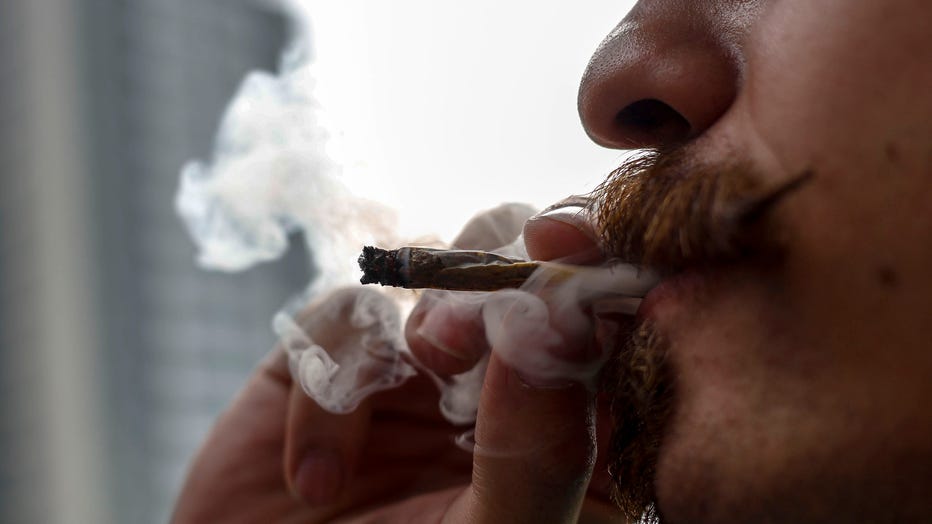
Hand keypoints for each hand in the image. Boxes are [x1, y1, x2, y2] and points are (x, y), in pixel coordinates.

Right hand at [172, 202, 626, 522]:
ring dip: (436, 315)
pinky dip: (329, 391)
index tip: (576, 250)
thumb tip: (566, 322)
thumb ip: (545, 449)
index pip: (617, 322)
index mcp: (573, 427)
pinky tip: (319, 479)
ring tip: (428, 367)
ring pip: (451, 265)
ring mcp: (424, 363)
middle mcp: (505, 382)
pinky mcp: (343, 355)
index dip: (606, 267)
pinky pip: (344, 313)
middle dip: (513, 277)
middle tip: (496, 310)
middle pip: (535, 269)